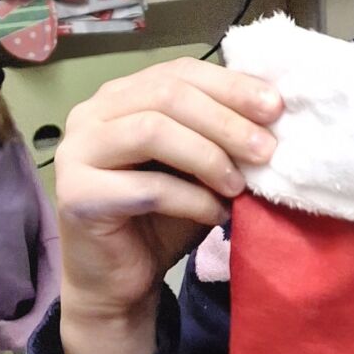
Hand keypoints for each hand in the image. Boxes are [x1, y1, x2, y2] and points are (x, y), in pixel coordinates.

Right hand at [53, 58, 280, 353]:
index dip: (230, 86)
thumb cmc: (161, 220)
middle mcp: (92, 114)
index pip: (179, 71)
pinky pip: (147, 187)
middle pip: (167, 95)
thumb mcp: (198, 167)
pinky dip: (192, 199)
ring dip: (208, 157)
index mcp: (122, 96)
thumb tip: (272, 109)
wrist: (119, 282)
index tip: (276, 108)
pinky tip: (216, 214)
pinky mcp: (77, 195)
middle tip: (266, 150)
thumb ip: (219, 134)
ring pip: (152, 131)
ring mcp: (77, 152)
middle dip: (226, 121)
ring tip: (239, 186)